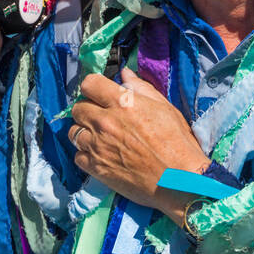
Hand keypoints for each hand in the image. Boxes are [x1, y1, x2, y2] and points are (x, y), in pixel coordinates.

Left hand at [69, 68, 210, 225]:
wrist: (179, 180)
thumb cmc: (178, 143)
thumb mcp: (165, 108)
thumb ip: (141, 88)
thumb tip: (125, 73)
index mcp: (123, 103)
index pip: (89, 83)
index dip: (94, 87)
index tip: (100, 94)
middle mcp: (105, 122)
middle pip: (78, 107)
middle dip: (88, 109)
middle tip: (103, 117)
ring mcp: (97, 146)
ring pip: (74, 132)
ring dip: (85, 132)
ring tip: (101, 138)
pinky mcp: (95, 167)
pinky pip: (77, 155)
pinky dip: (86, 155)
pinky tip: (102, 155)